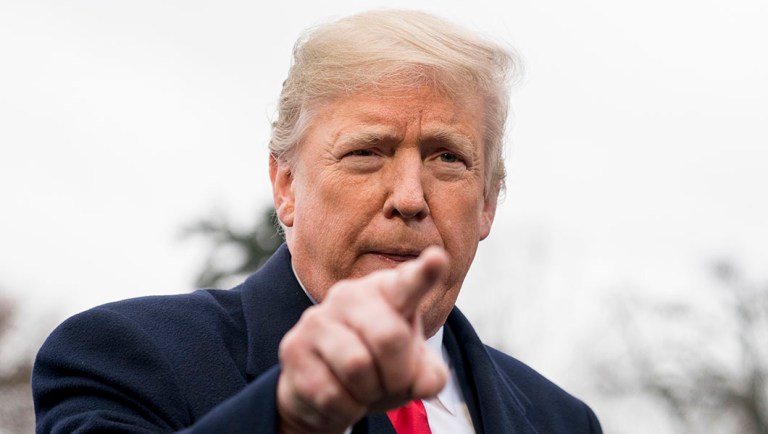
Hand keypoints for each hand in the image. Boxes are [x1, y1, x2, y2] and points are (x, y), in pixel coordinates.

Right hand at [276, 246, 449, 433]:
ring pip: (357, 365)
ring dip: (369, 393)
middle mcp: (350, 295)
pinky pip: (330, 392)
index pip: (408, 282)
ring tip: (364, 389)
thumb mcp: (411, 372)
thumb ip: (429, 376)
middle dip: (398, 375)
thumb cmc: (377, 369)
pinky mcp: (293, 347)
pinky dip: (346, 409)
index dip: (424, 272)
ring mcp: (318, 318)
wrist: (322, 391)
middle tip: (392, 384)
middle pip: (389, 337)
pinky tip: (341, 398)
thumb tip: (426, 383)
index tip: (438, 259)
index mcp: (387, 292)